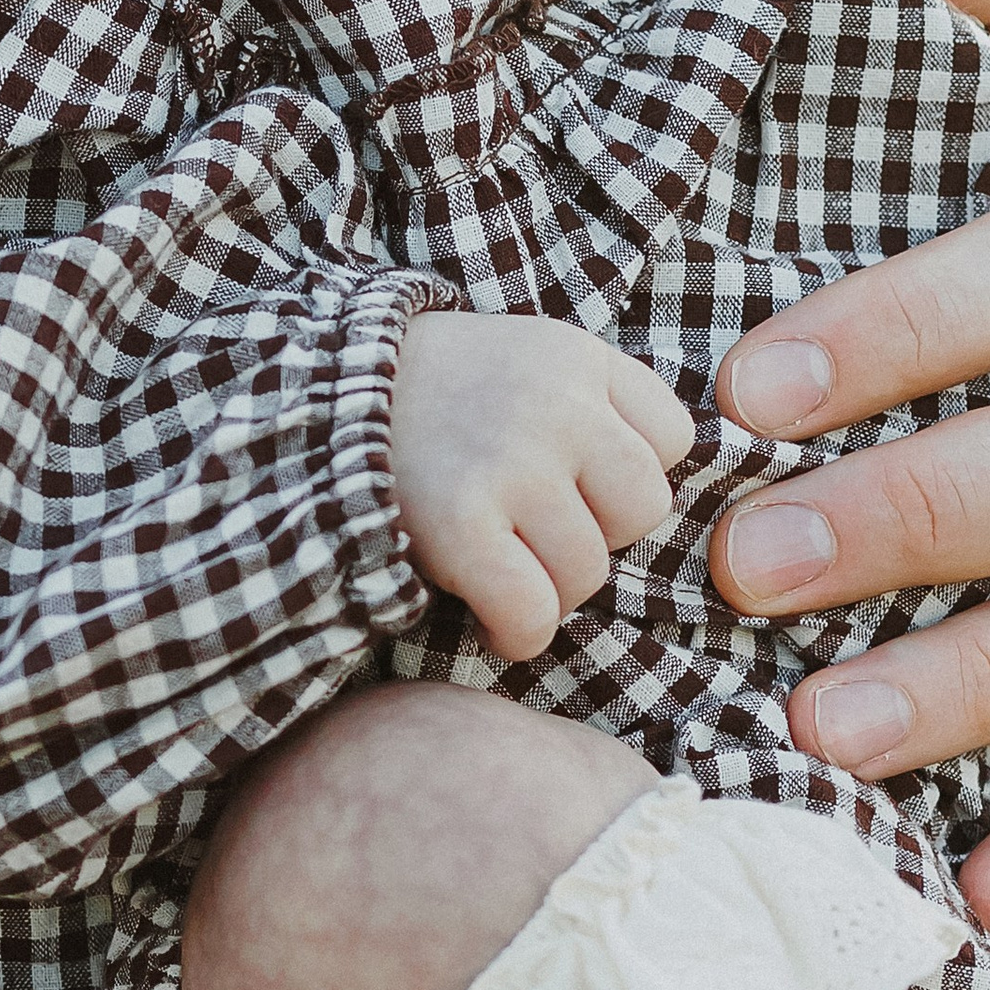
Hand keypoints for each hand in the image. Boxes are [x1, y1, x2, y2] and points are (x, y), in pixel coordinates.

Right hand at [391, 309, 694, 658]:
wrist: (317, 397)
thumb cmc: (436, 396)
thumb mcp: (527, 361)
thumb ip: (598, 407)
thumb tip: (666, 500)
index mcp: (578, 358)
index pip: (672, 439)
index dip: (623, 474)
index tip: (573, 479)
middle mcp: (555, 403)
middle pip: (642, 511)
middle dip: (594, 534)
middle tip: (534, 529)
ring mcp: (509, 464)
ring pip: (588, 573)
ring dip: (548, 589)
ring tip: (501, 565)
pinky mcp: (459, 524)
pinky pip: (531, 612)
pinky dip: (517, 631)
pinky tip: (490, 616)